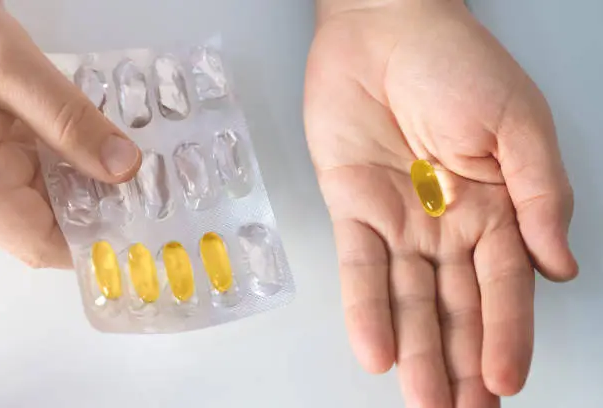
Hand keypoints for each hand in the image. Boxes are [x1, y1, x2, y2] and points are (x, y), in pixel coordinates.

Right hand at [0, 4, 140, 267]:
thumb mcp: (9, 70)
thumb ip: (66, 119)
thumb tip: (126, 166)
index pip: (41, 243)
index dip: (95, 245)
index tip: (149, 231)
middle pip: (55, 219)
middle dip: (109, 207)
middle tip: (166, 191)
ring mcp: (0, 162)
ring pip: (59, 189)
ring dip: (103, 179)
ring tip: (155, 167)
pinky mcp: (8, 138)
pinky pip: (52, 159)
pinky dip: (85, 152)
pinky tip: (120, 141)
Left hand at [305, 1, 576, 406]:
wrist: (386, 30)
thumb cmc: (457, 65)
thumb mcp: (519, 126)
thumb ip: (542, 197)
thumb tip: (560, 268)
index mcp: (496, 207)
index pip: (503, 286)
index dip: (506, 334)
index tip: (504, 382)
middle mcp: (447, 223)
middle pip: (456, 304)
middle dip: (461, 359)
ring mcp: (399, 220)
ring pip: (409, 298)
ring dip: (417, 349)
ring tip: (423, 399)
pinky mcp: (353, 208)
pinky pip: (360, 267)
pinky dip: (367, 309)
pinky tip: (377, 351)